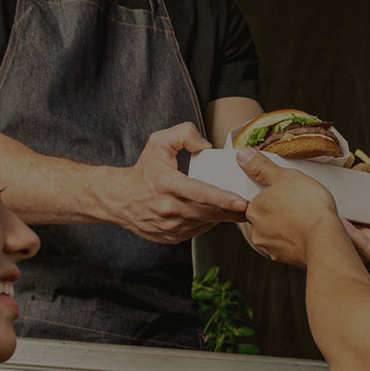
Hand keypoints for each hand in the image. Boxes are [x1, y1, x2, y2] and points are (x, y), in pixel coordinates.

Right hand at [105, 123, 247, 243]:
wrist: (119, 199)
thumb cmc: (143, 171)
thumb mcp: (158, 142)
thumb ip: (183, 134)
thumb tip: (206, 145)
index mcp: (166, 184)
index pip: (200, 192)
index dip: (223, 198)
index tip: (241, 201)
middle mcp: (168, 208)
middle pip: (208, 212)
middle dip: (232, 210)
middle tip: (250, 205)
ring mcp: (169, 225)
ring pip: (205, 223)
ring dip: (222, 217)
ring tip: (236, 209)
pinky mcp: (171, 236)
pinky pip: (198, 231)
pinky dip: (208, 222)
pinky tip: (214, 213)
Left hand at [236, 147, 341, 267]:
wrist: (325, 239)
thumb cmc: (307, 206)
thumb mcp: (284, 176)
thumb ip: (261, 166)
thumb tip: (242, 154)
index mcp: (254, 209)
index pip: (256, 199)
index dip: (271, 194)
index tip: (286, 192)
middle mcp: (257, 231)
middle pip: (265, 216)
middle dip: (279, 211)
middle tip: (298, 202)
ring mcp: (271, 247)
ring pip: (277, 232)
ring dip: (288, 226)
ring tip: (307, 216)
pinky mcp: (286, 258)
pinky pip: (289, 245)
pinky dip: (297, 239)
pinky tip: (310, 231)